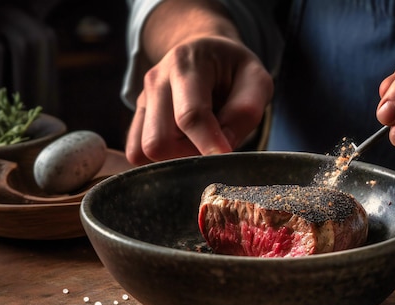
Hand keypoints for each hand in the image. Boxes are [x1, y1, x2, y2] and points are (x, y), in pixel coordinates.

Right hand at [126, 36, 273, 164]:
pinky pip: (137, 154)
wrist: (206, 53)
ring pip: (144, 152)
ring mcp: (143, 100)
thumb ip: (246, 111)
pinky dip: (161, 161)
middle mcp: (156, 81)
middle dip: (189, 154)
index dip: (208, 143)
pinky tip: (183, 147)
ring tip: (198, 142)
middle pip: (158, 142)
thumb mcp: (256, 80)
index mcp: (186, 65)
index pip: (190, 115)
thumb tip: (224, 147)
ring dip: (175, 158)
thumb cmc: (235, 71)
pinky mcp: (138, 118)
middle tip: (213, 145)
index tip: (225, 158)